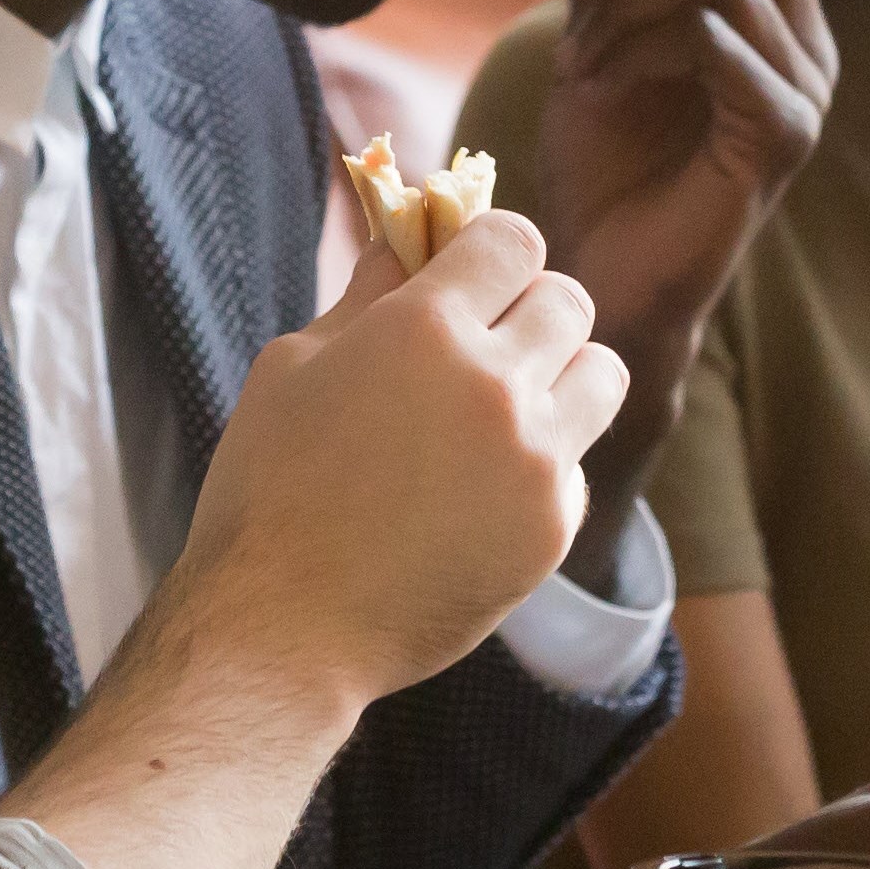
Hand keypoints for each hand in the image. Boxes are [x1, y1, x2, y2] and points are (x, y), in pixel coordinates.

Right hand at [180, 212, 630, 699]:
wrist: (285, 627)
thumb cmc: (267, 488)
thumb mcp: (292, 367)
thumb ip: (364, 296)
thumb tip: (408, 243)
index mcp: (425, 329)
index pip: (514, 241)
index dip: (491, 251)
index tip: (470, 274)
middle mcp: (496, 384)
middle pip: (569, 300)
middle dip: (528, 308)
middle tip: (487, 342)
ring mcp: (535, 460)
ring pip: (602, 374)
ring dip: (562, 375)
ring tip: (508, 406)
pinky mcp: (553, 527)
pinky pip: (578, 462)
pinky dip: (544, 463)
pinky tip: (483, 490)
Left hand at [526, 0, 837, 497]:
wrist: (601, 278)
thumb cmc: (606, 166)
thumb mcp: (595, 33)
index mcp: (773, 10)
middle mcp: (806, 40)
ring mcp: (805, 90)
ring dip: (625, 6)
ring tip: (575, 61)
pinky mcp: (785, 137)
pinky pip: (722, 47)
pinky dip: (647, 47)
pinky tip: (598, 82)